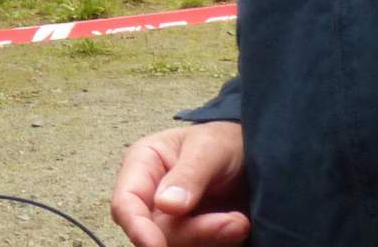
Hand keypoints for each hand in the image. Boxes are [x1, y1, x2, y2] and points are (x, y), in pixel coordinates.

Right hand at [113, 123, 248, 245]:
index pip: (126, 202)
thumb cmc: (224, 141)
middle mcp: (149, 196)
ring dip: (210, 238)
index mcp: (142, 165)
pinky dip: (218, 242)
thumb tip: (164, 205)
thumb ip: (189, 174)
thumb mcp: (209, 148)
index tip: (156, 245)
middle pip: (154, 232)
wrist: (251, 155)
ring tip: (239, 220)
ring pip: (175, 245)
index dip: (137, 227)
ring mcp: (169, 219)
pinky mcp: (190, 235)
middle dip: (193, 232)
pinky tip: (237, 225)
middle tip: (234, 223)